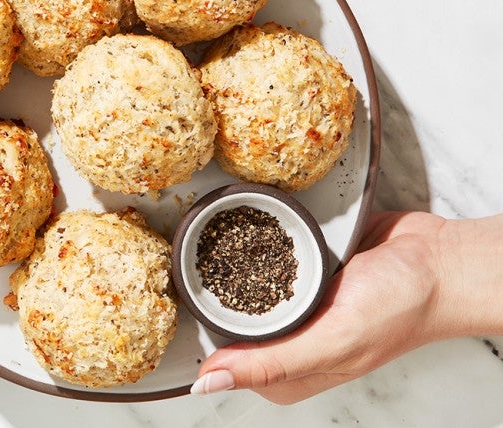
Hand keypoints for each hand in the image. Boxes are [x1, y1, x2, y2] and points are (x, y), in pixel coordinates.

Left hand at [190, 210, 474, 402]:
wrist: (439, 259)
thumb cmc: (402, 307)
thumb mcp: (333, 341)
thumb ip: (271, 363)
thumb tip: (208, 385)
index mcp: (291, 372)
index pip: (224, 360)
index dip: (201, 335)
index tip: (178, 305)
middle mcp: (290, 339)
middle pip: (229, 321)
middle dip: (211, 294)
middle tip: (190, 262)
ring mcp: (297, 303)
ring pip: (243, 286)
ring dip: (231, 266)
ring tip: (208, 242)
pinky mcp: (303, 269)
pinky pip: (267, 258)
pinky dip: (257, 247)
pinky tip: (243, 232)